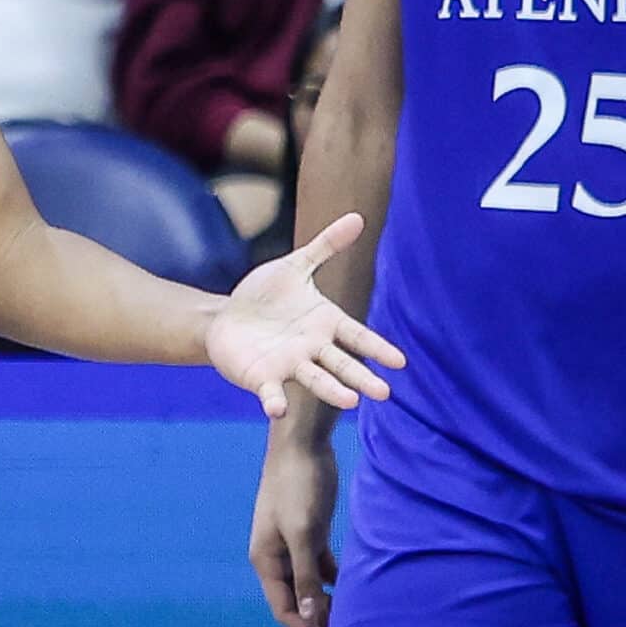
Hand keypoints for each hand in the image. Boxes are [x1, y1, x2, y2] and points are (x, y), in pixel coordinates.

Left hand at [206, 213, 404, 418]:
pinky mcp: (262, 377)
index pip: (357, 336)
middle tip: (384, 393)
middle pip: (342, 365)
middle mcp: (312, 349)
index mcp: (325, 323)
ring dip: (331, 391)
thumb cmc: (264, 296)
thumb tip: (357, 217)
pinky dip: (275, 400)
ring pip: (315, 380)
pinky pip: (270, 392)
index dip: (377, 349)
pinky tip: (278, 409)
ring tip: (350, 401)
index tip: (400, 361)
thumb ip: (325, 246)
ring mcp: (288, 365)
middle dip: (362, 378)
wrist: (225, 318)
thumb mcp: (294, 267)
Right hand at [250, 429, 339, 626]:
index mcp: (266, 559)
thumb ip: (304, 576)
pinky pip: (320, 566)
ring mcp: (293, 545)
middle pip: (296, 600)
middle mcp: (276, 556)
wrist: (302, 444)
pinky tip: (355, 588)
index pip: (283, 607)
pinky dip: (334, 580)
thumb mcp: (303, 534)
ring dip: (328, 601)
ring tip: (355, 616)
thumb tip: (307, 616)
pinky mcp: (310, 532)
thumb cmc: (298, 488)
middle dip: (318, 619)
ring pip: (310, 584)